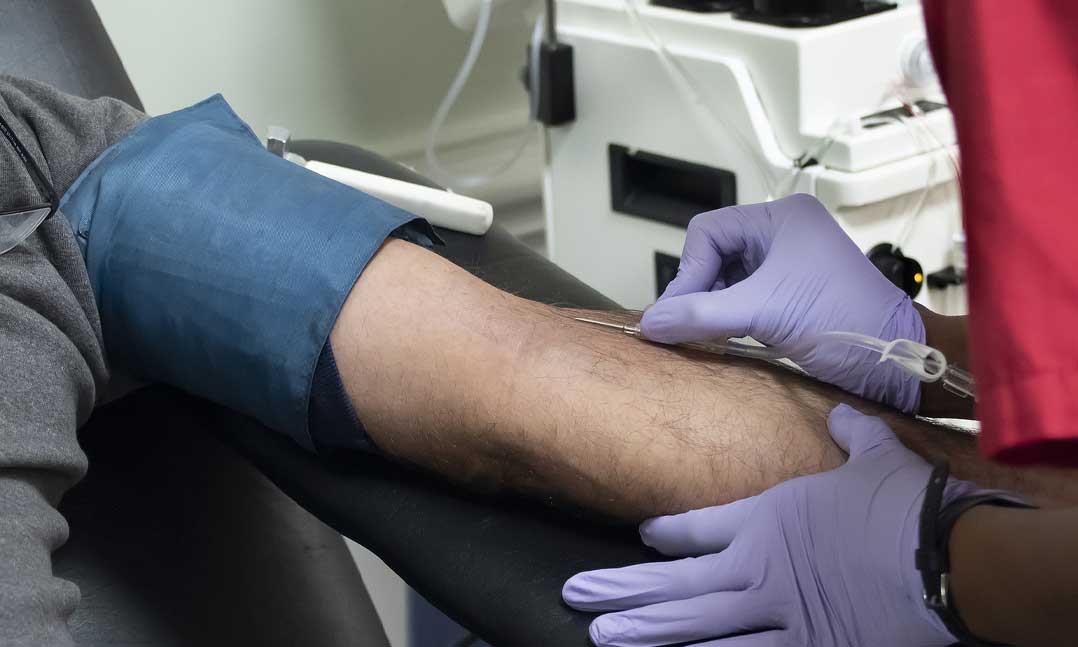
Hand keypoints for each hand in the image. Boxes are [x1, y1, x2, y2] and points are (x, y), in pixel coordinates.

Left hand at [563, 405, 992, 646]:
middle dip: (623, 587)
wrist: (942, 555)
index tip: (640, 535)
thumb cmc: (904, 503)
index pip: (696, 525)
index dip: (664, 531)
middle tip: (576, 592)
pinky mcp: (808, 645)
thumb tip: (844, 415)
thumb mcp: (877, 458)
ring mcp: (777, 612)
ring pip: (696, 624)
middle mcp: (757, 566)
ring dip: (646, 629)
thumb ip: (852, 436)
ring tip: (602, 634)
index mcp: (767, 518)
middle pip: (676, 580)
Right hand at [641, 194, 923, 412]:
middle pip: (714, 254)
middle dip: (698, 290)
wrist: (899, 360)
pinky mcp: (792, 292)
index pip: (708, 233)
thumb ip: (701, 315)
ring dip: (712, 305)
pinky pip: (744, 296)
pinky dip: (729, 316)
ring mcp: (789, 263)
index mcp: (782, 218)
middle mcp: (784, 233)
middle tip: (683, 327)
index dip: (688, 271)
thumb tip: (650, 323)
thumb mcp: (764, 314)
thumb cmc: (845, 321)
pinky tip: (725, 336)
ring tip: (704, 333)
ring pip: (727, 278)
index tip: (679, 312)